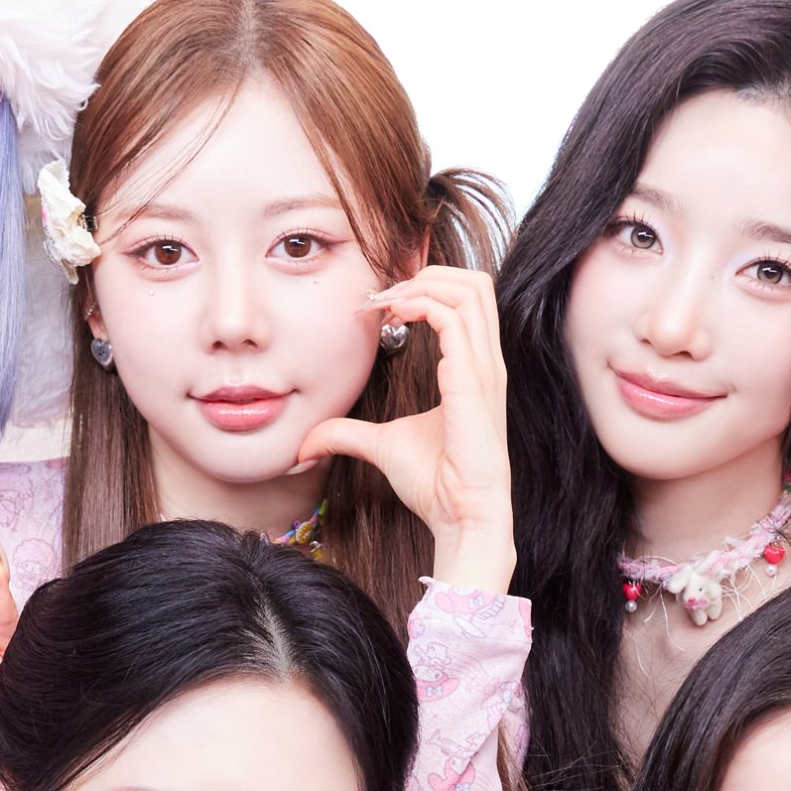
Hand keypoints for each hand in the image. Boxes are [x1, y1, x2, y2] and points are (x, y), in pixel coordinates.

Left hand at [295, 265, 515, 593]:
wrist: (462, 516)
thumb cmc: (436, 484)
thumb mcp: (382, 446)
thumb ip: (346, 435)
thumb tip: (305, 445)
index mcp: (474, 370)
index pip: (466, 302)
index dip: (425, 290)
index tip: (382, 307)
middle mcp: (485, 363)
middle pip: (475, 283)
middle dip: (428, 274)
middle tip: (384, 297)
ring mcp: (484, 370)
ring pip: (470, 290)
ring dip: (422, 285)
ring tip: (386, 304)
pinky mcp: (473, 381)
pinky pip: (454, 318)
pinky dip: (422, 305)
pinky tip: (392, 319)